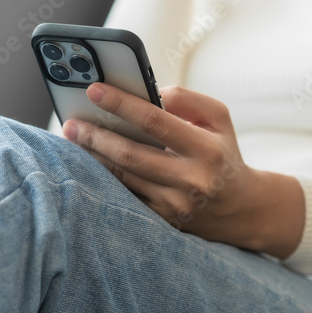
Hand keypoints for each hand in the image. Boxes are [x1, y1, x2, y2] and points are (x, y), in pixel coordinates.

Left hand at [61, 81, 262, 247]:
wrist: (241, 208)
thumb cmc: (222, 152)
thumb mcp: (217, 118)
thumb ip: (185, 99)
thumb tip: (146, 93)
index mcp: (206, 150)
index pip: (155, 121)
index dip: (121, 104)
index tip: (94, 90)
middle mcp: (191, 181)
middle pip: (131, 154)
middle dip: (96, 136)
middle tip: (70, 121)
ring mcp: (175, 206)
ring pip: (123, 178)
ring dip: (93, 157)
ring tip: (73, 137)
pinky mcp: (163, 222)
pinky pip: (125, 196)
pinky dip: (103, 178)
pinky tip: (87, 163)